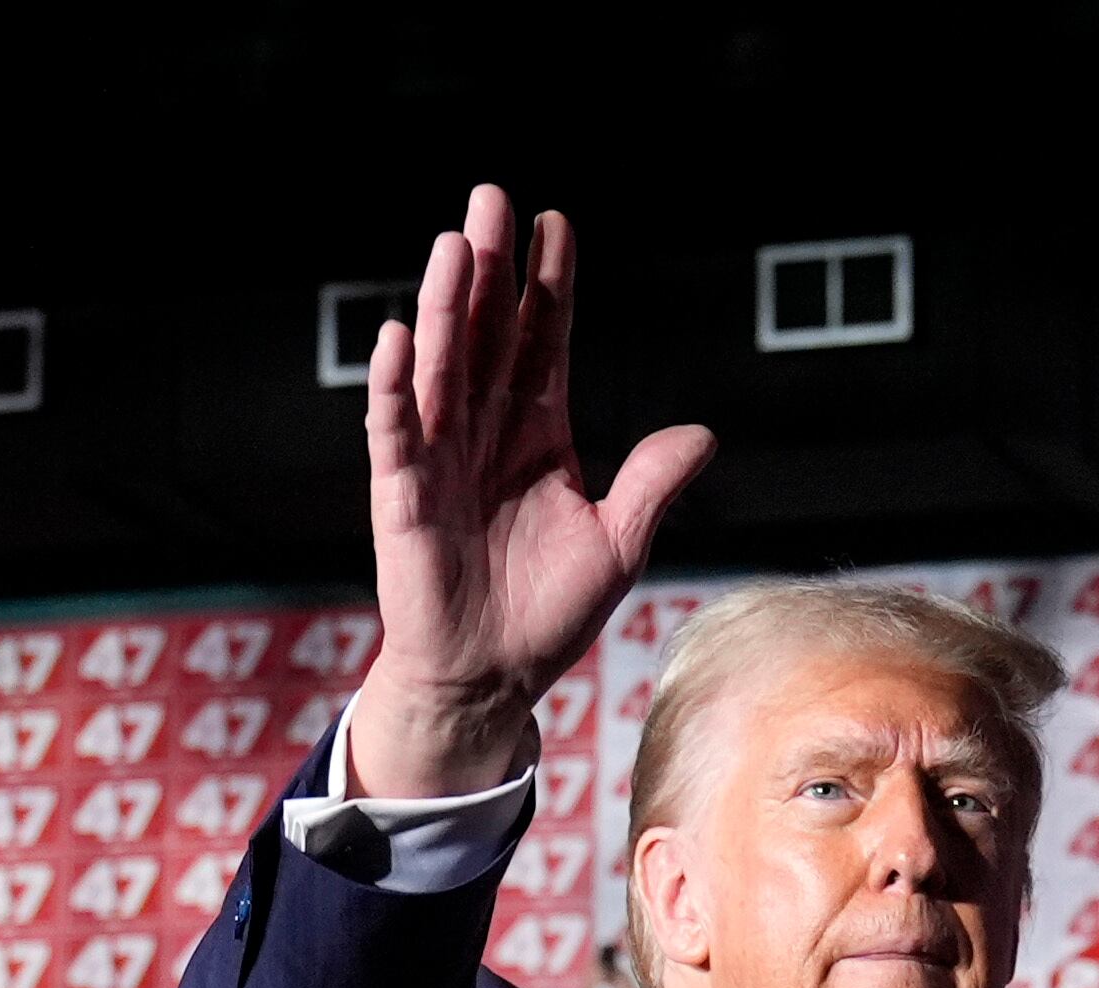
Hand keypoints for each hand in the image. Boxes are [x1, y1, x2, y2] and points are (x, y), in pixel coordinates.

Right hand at [354, 187, 714, 798]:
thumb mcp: (618, 543)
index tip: (557, 224)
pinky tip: (399, 336)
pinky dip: (395, 388)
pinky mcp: (402, 496)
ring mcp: (440, 458)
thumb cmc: (548, 613)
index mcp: (537, 435)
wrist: (492, 677)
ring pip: (443, 367)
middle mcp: (485, 433)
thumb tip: (703, 433)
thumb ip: (652, 484)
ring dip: (446, 307)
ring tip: (454, 245)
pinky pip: (396, 432)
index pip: (543, 342)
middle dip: (491, 269)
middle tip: (494, 198)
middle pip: (487, 334)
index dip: (548, 286)